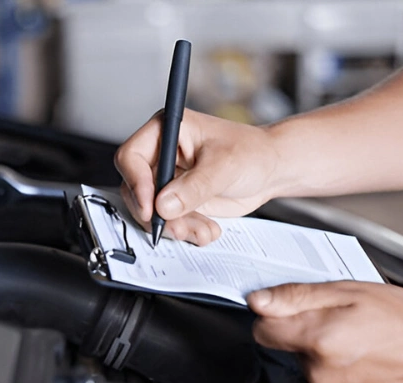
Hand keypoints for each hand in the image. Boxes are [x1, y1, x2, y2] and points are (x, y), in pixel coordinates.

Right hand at [114, 109, 280, 245]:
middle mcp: (162, 155)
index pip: (132, 157)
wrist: (271, 171)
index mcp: (166, 131)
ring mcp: (168, 180)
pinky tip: (207, 229)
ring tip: (201, 230)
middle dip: (156, 214)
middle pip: (136, 189)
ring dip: (174, 227)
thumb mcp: (224, 166)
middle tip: (175, 227)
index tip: (151, 207)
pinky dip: (186, 231)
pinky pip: (169, 222)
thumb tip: (163, 205)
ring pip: (152, 211)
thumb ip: (194, 187)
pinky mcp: (178, 201)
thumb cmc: (252, 153)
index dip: (136, 183)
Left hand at [248, 282, 402, 382]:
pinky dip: (338, 367)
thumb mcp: (351, 292)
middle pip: (288, 346)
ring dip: (324, 349)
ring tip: (360, 336)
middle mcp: (318, 372)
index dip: (274, 314)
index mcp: (316, 340)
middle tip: (343, 317)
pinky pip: (326, 380)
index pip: (263, 331)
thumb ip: (298, 296)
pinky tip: (365, 354)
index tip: (290, 306)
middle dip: (306, 329)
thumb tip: (259, 301)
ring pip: (308, 364)